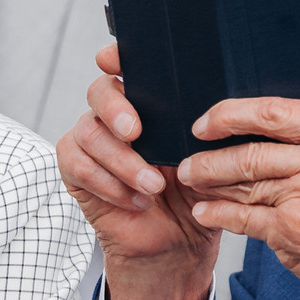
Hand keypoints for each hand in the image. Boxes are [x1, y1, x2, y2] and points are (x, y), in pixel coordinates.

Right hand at [55, 43, 218, 299]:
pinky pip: (78, 166)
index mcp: (148, 102)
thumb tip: (221, 104)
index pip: (125, 66)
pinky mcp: (77, 171)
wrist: (179, 243)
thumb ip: (208, 126)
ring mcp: (93, 142)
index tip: (113, 58)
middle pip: (99, 92)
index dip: (115, 56)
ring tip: (153, 187)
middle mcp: (116, 115)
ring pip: (89, 133)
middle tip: (135, 131)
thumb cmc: (197, 194)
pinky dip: (109, 185)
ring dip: (122, 162)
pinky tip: (136, 201)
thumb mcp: (212, 155)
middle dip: (115, 109)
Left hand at [176, 98, 299, 299]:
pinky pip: (243, 219)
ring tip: (192, 182)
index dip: (232, 114)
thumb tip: (270, 136)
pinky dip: (219, 214)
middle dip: (210, 156)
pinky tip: (206, 211)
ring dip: (209, 184)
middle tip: (190, 160)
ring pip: (243, 184)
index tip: (209, 121)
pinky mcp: (292, 233)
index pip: (275, 112)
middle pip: (251, 150)